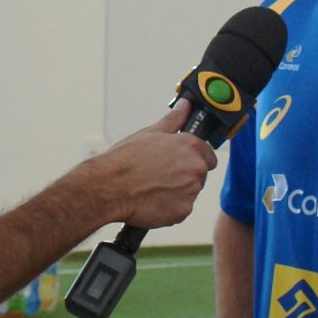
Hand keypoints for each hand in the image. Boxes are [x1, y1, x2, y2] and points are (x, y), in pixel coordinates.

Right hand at [76, 106, 216, 229]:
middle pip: (200, 175)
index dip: (195, 158)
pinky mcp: (183, 210)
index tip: (182, 162)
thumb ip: (173, 120)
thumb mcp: (149, 133)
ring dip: (177, 192)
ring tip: (153, 188)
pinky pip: (182, 209)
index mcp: (190, 146)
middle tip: (161, 176)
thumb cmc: (125, 160)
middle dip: (185, 176)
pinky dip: (170, 208)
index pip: (208, 154)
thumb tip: (184, 106)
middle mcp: (195, 167)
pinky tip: (153, 200)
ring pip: (190, 192)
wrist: (109, 187)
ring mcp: (191, 190)